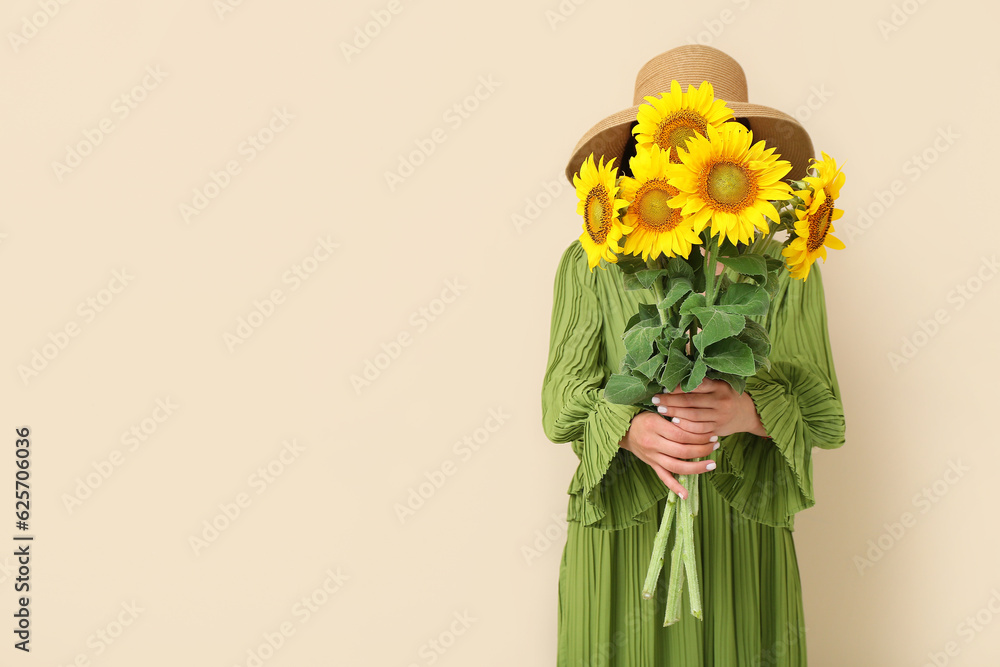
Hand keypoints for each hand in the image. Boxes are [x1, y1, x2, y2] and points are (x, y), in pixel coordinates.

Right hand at [619, 410, 718, 498]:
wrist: (625, 430)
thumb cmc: (645, 417)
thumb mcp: (657, 411)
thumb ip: (675, 416)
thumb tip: (699, 421)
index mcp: (654, 425)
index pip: (682, 434)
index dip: (699, 435)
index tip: (712, 433)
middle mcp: (652, 442)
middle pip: (682, 450)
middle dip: (702, 449)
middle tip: (716, 444)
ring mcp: (651, 456)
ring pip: (676, 466)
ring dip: (697, 467)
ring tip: (712, 464)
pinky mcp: (651, 465)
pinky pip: (663, 478)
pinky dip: (675, 487)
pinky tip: (686, 495)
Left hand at [653, 378, 768, 438]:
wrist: (747, 413)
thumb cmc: (726, 395)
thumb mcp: (719, 384)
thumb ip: (702, 381)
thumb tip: (677, 372)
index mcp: (720, 386)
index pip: (695, 385)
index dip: (677, 387)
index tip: (663, 387)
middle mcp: (721, 401)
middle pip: (690, 401)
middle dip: (670, 401)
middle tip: (655, 400)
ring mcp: (720, 416)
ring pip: (693, 416)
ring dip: (674, 413)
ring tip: (660, 410)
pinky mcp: (718, 428)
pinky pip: (699, 429)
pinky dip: (685, 426)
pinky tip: (674, 422)